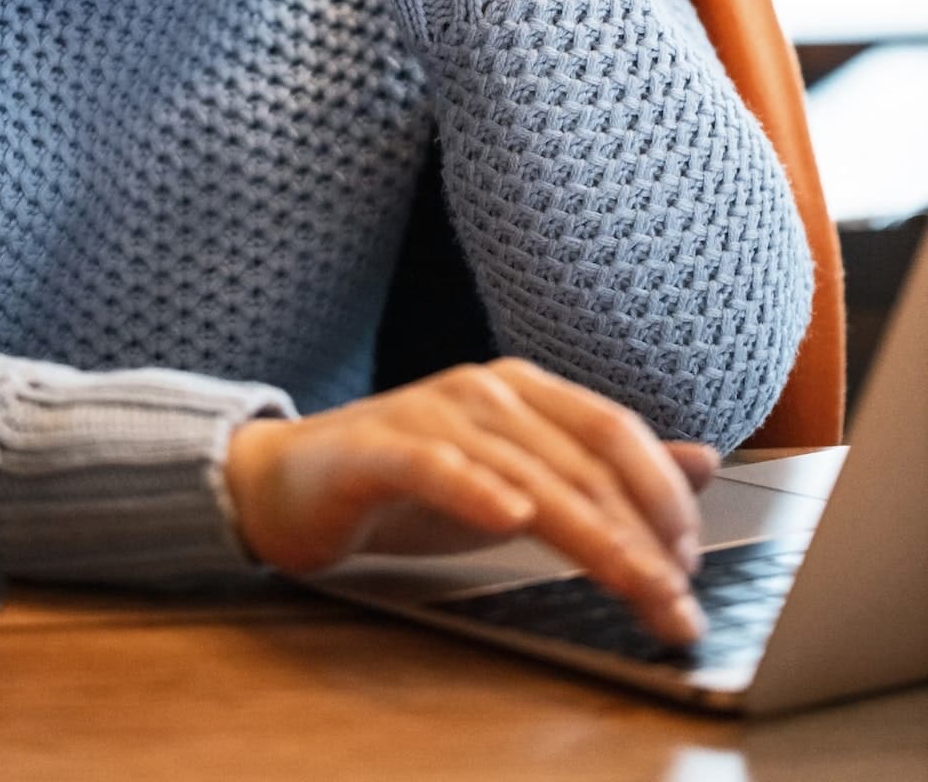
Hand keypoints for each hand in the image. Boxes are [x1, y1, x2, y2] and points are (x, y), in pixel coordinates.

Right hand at [224, 359, 720, 646]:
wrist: (288, 481)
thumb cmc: (410, 484)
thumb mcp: (518, 479)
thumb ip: (602, 471)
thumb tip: (705, 460)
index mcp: (523, 390)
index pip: (614, 433)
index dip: (663, 496)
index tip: (693, 567)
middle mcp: (484, 390)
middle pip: (583, 460)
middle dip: (643, 536)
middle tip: (678, 602)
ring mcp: (429, 413)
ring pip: (528, 473)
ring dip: (591, 537)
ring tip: (634, 587)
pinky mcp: (377, 448)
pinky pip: (433, 465)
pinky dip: (474, 488)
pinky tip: (508, 517)